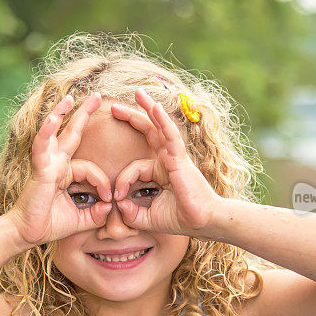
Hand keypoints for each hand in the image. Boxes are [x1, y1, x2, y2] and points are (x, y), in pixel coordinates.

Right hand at [6, 93, 113, 245]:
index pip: (91, 169)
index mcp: (66, 173)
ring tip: (71, 97)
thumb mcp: (82, 219)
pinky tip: (52, 117)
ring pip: (57, 133)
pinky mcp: (40, 168)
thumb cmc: (50, 224)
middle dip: (84, 114)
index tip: (109, 200)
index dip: (103, 182)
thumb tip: (110, 207)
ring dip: (63, 113)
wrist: (28, 233)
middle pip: (73, 134)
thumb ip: (97, 214)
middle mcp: (57, 163)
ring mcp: (48, 163)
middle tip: (97, 96)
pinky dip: (46, 132)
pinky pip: (42, 146)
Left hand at [110, 88, 223, 237]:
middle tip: (113, 107)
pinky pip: (170, 135)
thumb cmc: (179, 219)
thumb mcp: (146, 218)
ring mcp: (174, 156)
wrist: (202, 222)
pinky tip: (154, 107)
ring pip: (159, 127)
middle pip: (148, 132)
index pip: (134, 167)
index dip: (121, 180)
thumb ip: (130, 213)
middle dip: (131, 118)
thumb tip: (117, 203)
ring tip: (138, 92)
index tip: (115, 196)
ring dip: (148, 108)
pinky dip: (162, 120)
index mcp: (159, 172)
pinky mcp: (180, 157)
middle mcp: (167, 160)